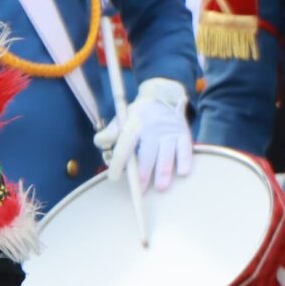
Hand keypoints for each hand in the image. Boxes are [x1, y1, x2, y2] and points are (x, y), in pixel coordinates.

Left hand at [93, 78, 192, 192]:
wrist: (164, 95)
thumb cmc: (139, 114)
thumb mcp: (123, 118)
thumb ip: (111, 132)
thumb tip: (99, 143)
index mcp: (134, 123)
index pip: (125, 144)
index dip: (118, 161)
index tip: (114, 178)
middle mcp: (152, 126)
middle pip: (148, 152)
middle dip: (144, 172)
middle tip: (140, 190)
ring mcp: (169, 130)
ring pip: (167, 153)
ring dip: (163, 172)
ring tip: (161, 188)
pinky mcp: (183, 133)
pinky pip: (185, 148)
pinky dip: (184, 161)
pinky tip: (182, 173)